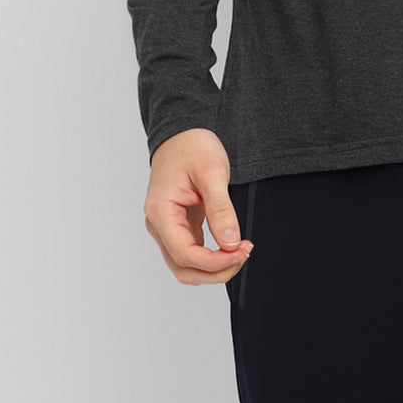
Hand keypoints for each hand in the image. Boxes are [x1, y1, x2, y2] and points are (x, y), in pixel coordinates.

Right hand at [143, 128, 253, 284]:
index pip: (184, 254)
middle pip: (183, 267)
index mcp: (161, 211)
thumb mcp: (212, 173)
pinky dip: (210, 256)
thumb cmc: (193, 146)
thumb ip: (221, 209)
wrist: (182, 132)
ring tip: (240, 251)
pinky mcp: (177, 224)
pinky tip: (230, 246)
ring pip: (185, 264)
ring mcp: (166, 226)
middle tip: (244, 255)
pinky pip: (190, 251)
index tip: (240, 253)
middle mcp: (158, 224)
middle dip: (215, 270)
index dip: (214, 262)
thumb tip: (231, 243)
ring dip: (213, 267)